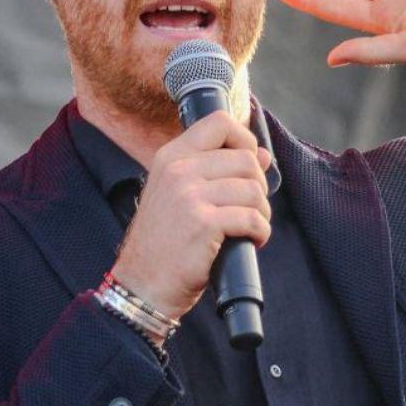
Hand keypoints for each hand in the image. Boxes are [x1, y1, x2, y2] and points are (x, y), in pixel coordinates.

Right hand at [110, 111, 271, 329]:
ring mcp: (189, 195)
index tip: (247, 164)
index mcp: (170, 157)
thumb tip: (262, 155)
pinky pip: (252, 218)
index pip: (219, 122)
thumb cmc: (163, 242)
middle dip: (259, 187)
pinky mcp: (203, 223)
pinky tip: (249, 241)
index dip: (245, 139)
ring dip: (261, 213)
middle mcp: (178, 170)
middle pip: (246, 159)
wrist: (142, 282)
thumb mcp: (179, 195)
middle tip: (248, 208)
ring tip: (247, 228)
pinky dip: (259, 233)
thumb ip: (216, 170)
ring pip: (254, 190)